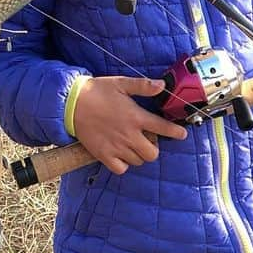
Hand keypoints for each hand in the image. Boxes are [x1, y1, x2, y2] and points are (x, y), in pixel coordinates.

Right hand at [72, 76, 187, 174]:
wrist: (71, 103)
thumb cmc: (97, 90)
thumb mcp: (121, 83)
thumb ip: (143, 86)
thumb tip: (162, 85)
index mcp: (135, 117)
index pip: (163, 128)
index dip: (176, 132)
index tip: (181, 134)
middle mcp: (129, 135)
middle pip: (152, 153)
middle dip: (153, 147)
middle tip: (146, 138)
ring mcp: (116, 147)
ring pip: (138, 161)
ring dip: (138, 154)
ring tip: (131, 144)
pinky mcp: (104, 155)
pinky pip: (121, 169)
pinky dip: (123, 164)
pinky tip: (120, 154)